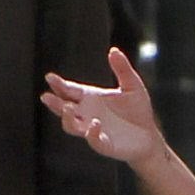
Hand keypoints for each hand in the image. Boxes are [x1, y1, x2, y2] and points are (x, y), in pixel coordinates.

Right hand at [42, 49, 163, 165]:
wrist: (149, 137)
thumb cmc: (137, 110)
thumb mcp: (132, 85)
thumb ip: (122, 69)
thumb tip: (113, 50)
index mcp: (90, 98)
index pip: (69, 90)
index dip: (59, 85)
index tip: (49, 77)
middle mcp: (87, 114)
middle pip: (64, 109)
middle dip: (54, 103)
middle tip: (46, 96)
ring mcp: (93, 130)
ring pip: (72, 126)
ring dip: (67, 119)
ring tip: (69, 108)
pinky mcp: (105, 144)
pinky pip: (94, 140)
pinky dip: (92, 133)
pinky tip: (95, 124)